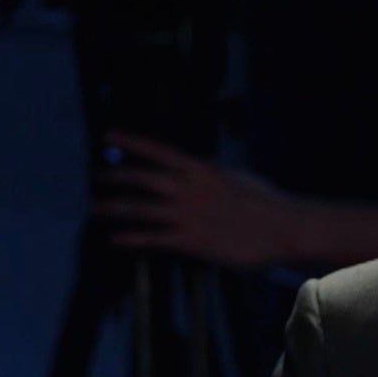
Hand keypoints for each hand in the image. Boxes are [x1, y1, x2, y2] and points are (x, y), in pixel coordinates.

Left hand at [92, 130, 316, 266]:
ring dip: (114, 207)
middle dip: (115, 177)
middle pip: (142, 178)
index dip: (130, 142)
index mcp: (200, 168)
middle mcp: (189, 189)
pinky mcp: (191, 241)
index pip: (158, 151)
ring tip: (94, 208)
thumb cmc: (264, 201)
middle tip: (97, 178)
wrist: (283, 229)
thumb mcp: (236, 175)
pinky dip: (131, 238)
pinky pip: (153, 238)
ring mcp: (187, 215)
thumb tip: (194, 170)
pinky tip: (114, 238)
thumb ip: (209, 174)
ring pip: (140, 208)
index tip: (107, 136)